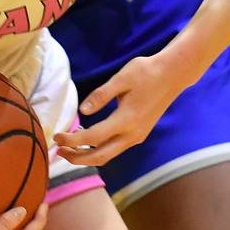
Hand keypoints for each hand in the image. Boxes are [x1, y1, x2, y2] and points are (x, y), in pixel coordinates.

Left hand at [52, 56, 179, 166]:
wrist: (173, 75)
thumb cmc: (146, 72)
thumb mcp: (121, 78)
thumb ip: (101, 95)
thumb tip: (82, 111)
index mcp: (126, 120)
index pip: (93, 138)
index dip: (72, 140)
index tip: (56, 137)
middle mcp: (133, 134)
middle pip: (100, 156)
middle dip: (77, 158)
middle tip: (57, 151)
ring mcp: (137, 136)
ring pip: (109, 155)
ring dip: (87, 156)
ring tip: (68, 149)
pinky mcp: (139, 134)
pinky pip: (115, 148)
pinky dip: (99, 149)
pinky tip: (86, 139)